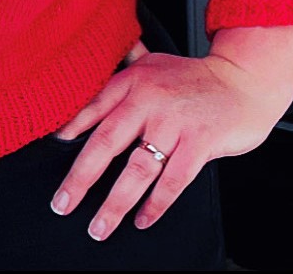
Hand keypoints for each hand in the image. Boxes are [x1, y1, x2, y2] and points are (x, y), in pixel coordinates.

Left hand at [48, 25, 292, 240]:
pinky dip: (156, 204)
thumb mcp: (151, 65)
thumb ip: (121, 76)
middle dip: (81, 177)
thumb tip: (84, 86)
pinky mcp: (200, 141)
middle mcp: (148, 99)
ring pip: (137, 169)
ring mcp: (174, 122)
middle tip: (62, 203)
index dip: (69, 129)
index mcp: (132, 80)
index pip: (93, 107)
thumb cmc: (192, 78)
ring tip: (98, 226)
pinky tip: (142, 220)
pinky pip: (172, 180)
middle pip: (106, 142)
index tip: (50, 152)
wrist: (242, 81)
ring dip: (115, 202)